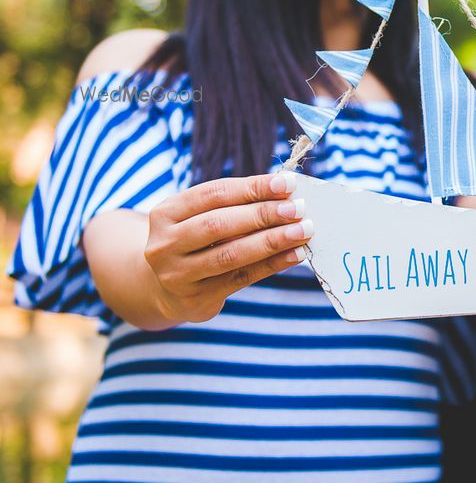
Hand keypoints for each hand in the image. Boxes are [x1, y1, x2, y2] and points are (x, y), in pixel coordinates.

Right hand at [144, 172, 312, 323]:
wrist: (167, 289)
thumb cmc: (196, 240)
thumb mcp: (201, 217)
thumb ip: (236, 204)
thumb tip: (286, 193)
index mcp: (166, 213)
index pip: (214, 194)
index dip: (253, 187)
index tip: (287, 183)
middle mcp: (165, 244)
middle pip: (220, 224)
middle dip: (264, 214)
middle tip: (298, 208)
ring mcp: (178, 275)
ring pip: (231, 254)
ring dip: (272, 240)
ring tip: (303, 231)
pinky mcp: (197, 299)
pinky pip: (242, 278)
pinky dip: (273, 264)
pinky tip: (296, 254)